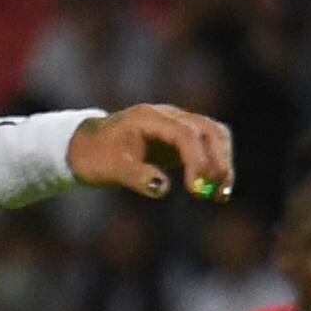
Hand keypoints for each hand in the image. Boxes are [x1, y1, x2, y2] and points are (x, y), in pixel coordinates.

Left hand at [70, 104, 238, 203]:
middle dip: (217, 160)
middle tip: (217, 192)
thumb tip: (163, 188)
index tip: (195, 189)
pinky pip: (209, 146)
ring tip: (221, 194)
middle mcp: (169, 116)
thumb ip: (136, 177)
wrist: (88, 146)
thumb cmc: (96, 156)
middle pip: (209, 130)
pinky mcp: (181, 138)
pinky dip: (217, 164)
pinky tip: (217, 190)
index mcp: (150, 118)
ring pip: (214, 135)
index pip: (185, 133)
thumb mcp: (110, 169)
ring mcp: (177, 124)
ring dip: (223, 162)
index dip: (196, 160)